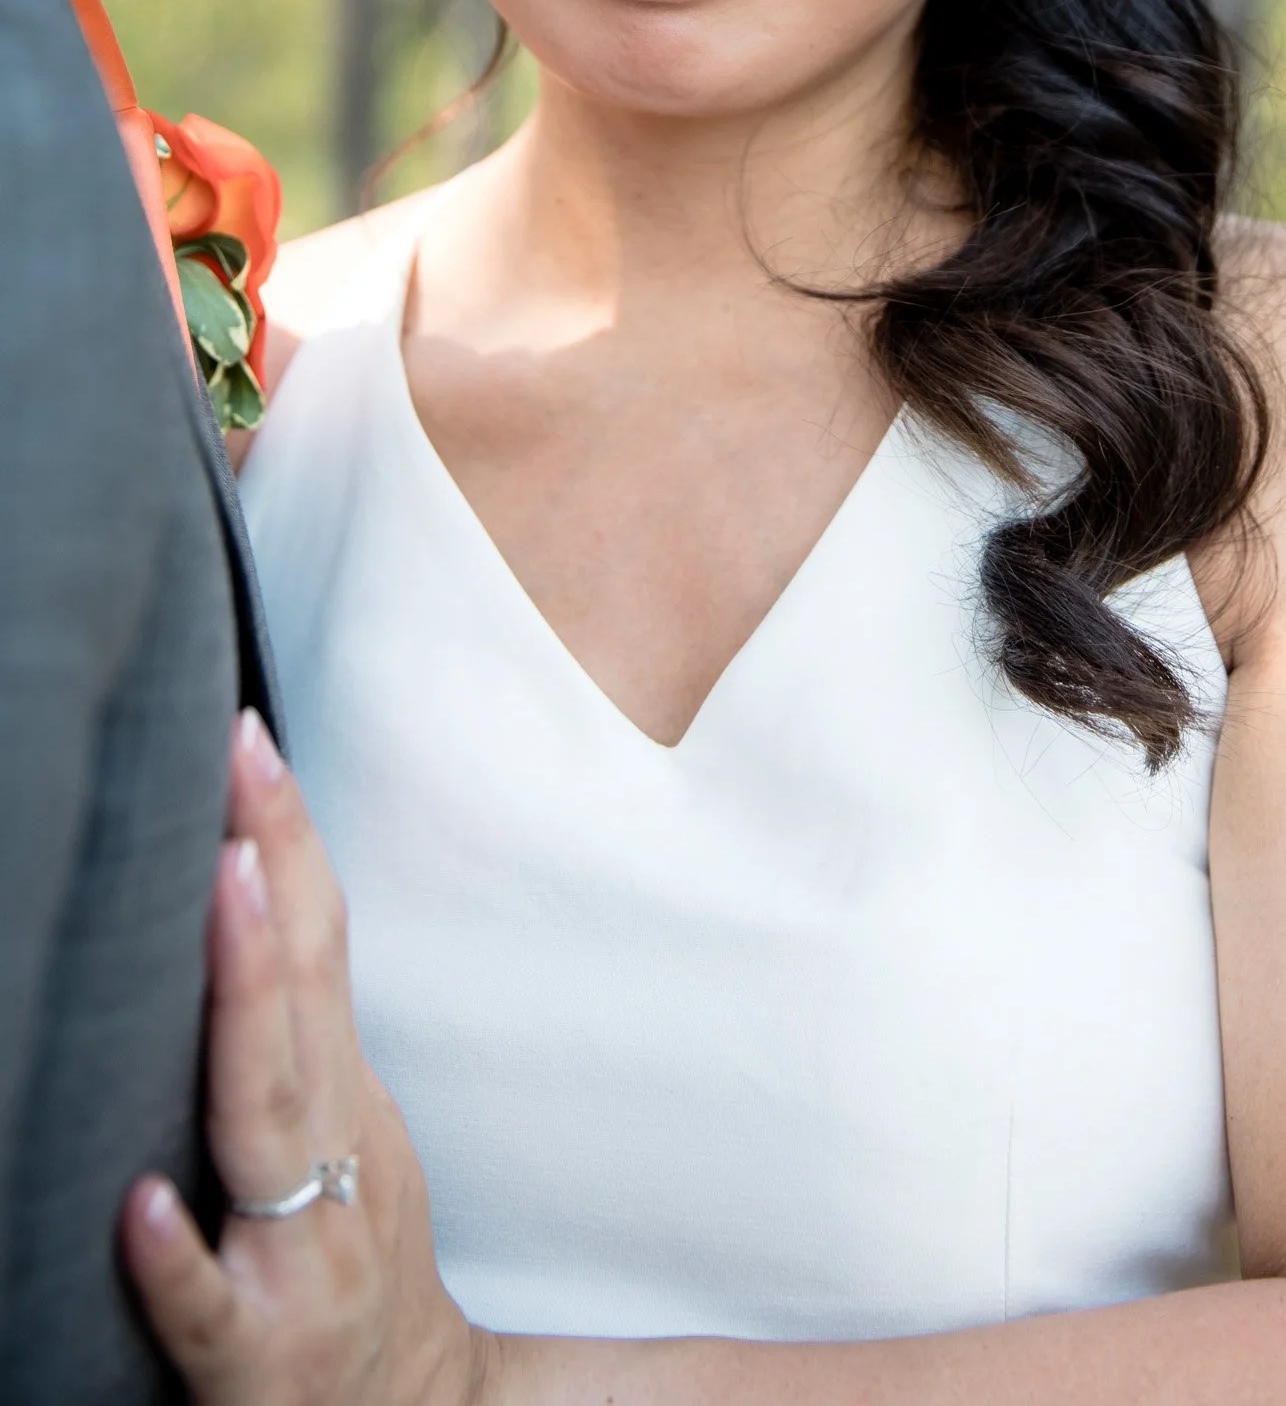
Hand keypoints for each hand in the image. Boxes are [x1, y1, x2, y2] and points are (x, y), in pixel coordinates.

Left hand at [122, 712, 484, 1405]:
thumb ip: (292, 1016)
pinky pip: (210, 1308)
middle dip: (272, 878)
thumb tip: (238, 874)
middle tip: (241, 766)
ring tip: (218, 895)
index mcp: (343, 1090)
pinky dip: (181, 1255)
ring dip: (245, 1003)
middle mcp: (331, 1152)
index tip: (248, 735)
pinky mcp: (253, 1357)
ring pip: (269, 1120)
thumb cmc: (352, 1249)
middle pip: (302, 999)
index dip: (290, 838)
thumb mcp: (345, 1118)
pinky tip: (140, 1204)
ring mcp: (299, 1253)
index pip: (320, 941)